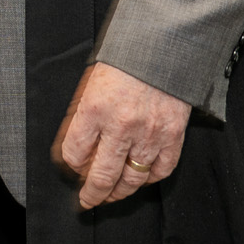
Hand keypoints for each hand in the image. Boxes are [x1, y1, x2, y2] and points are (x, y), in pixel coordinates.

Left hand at [53, 62, 191, 208]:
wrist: (163, 43)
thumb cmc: (124, 58)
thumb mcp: (92, 80)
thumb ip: (83, 113)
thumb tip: (77, 145)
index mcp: (95, 108)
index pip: (75, 152)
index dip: (71, 163)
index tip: (72, 167)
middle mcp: (121, 126)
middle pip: (102, 175)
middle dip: (91, 194)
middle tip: (87, 200)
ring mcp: (149, 134)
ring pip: (131, 179)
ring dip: (118, 193)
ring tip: (111, 196)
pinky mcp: (173, 135)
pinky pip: (160, 170)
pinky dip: (148, 179)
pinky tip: (139, 179)